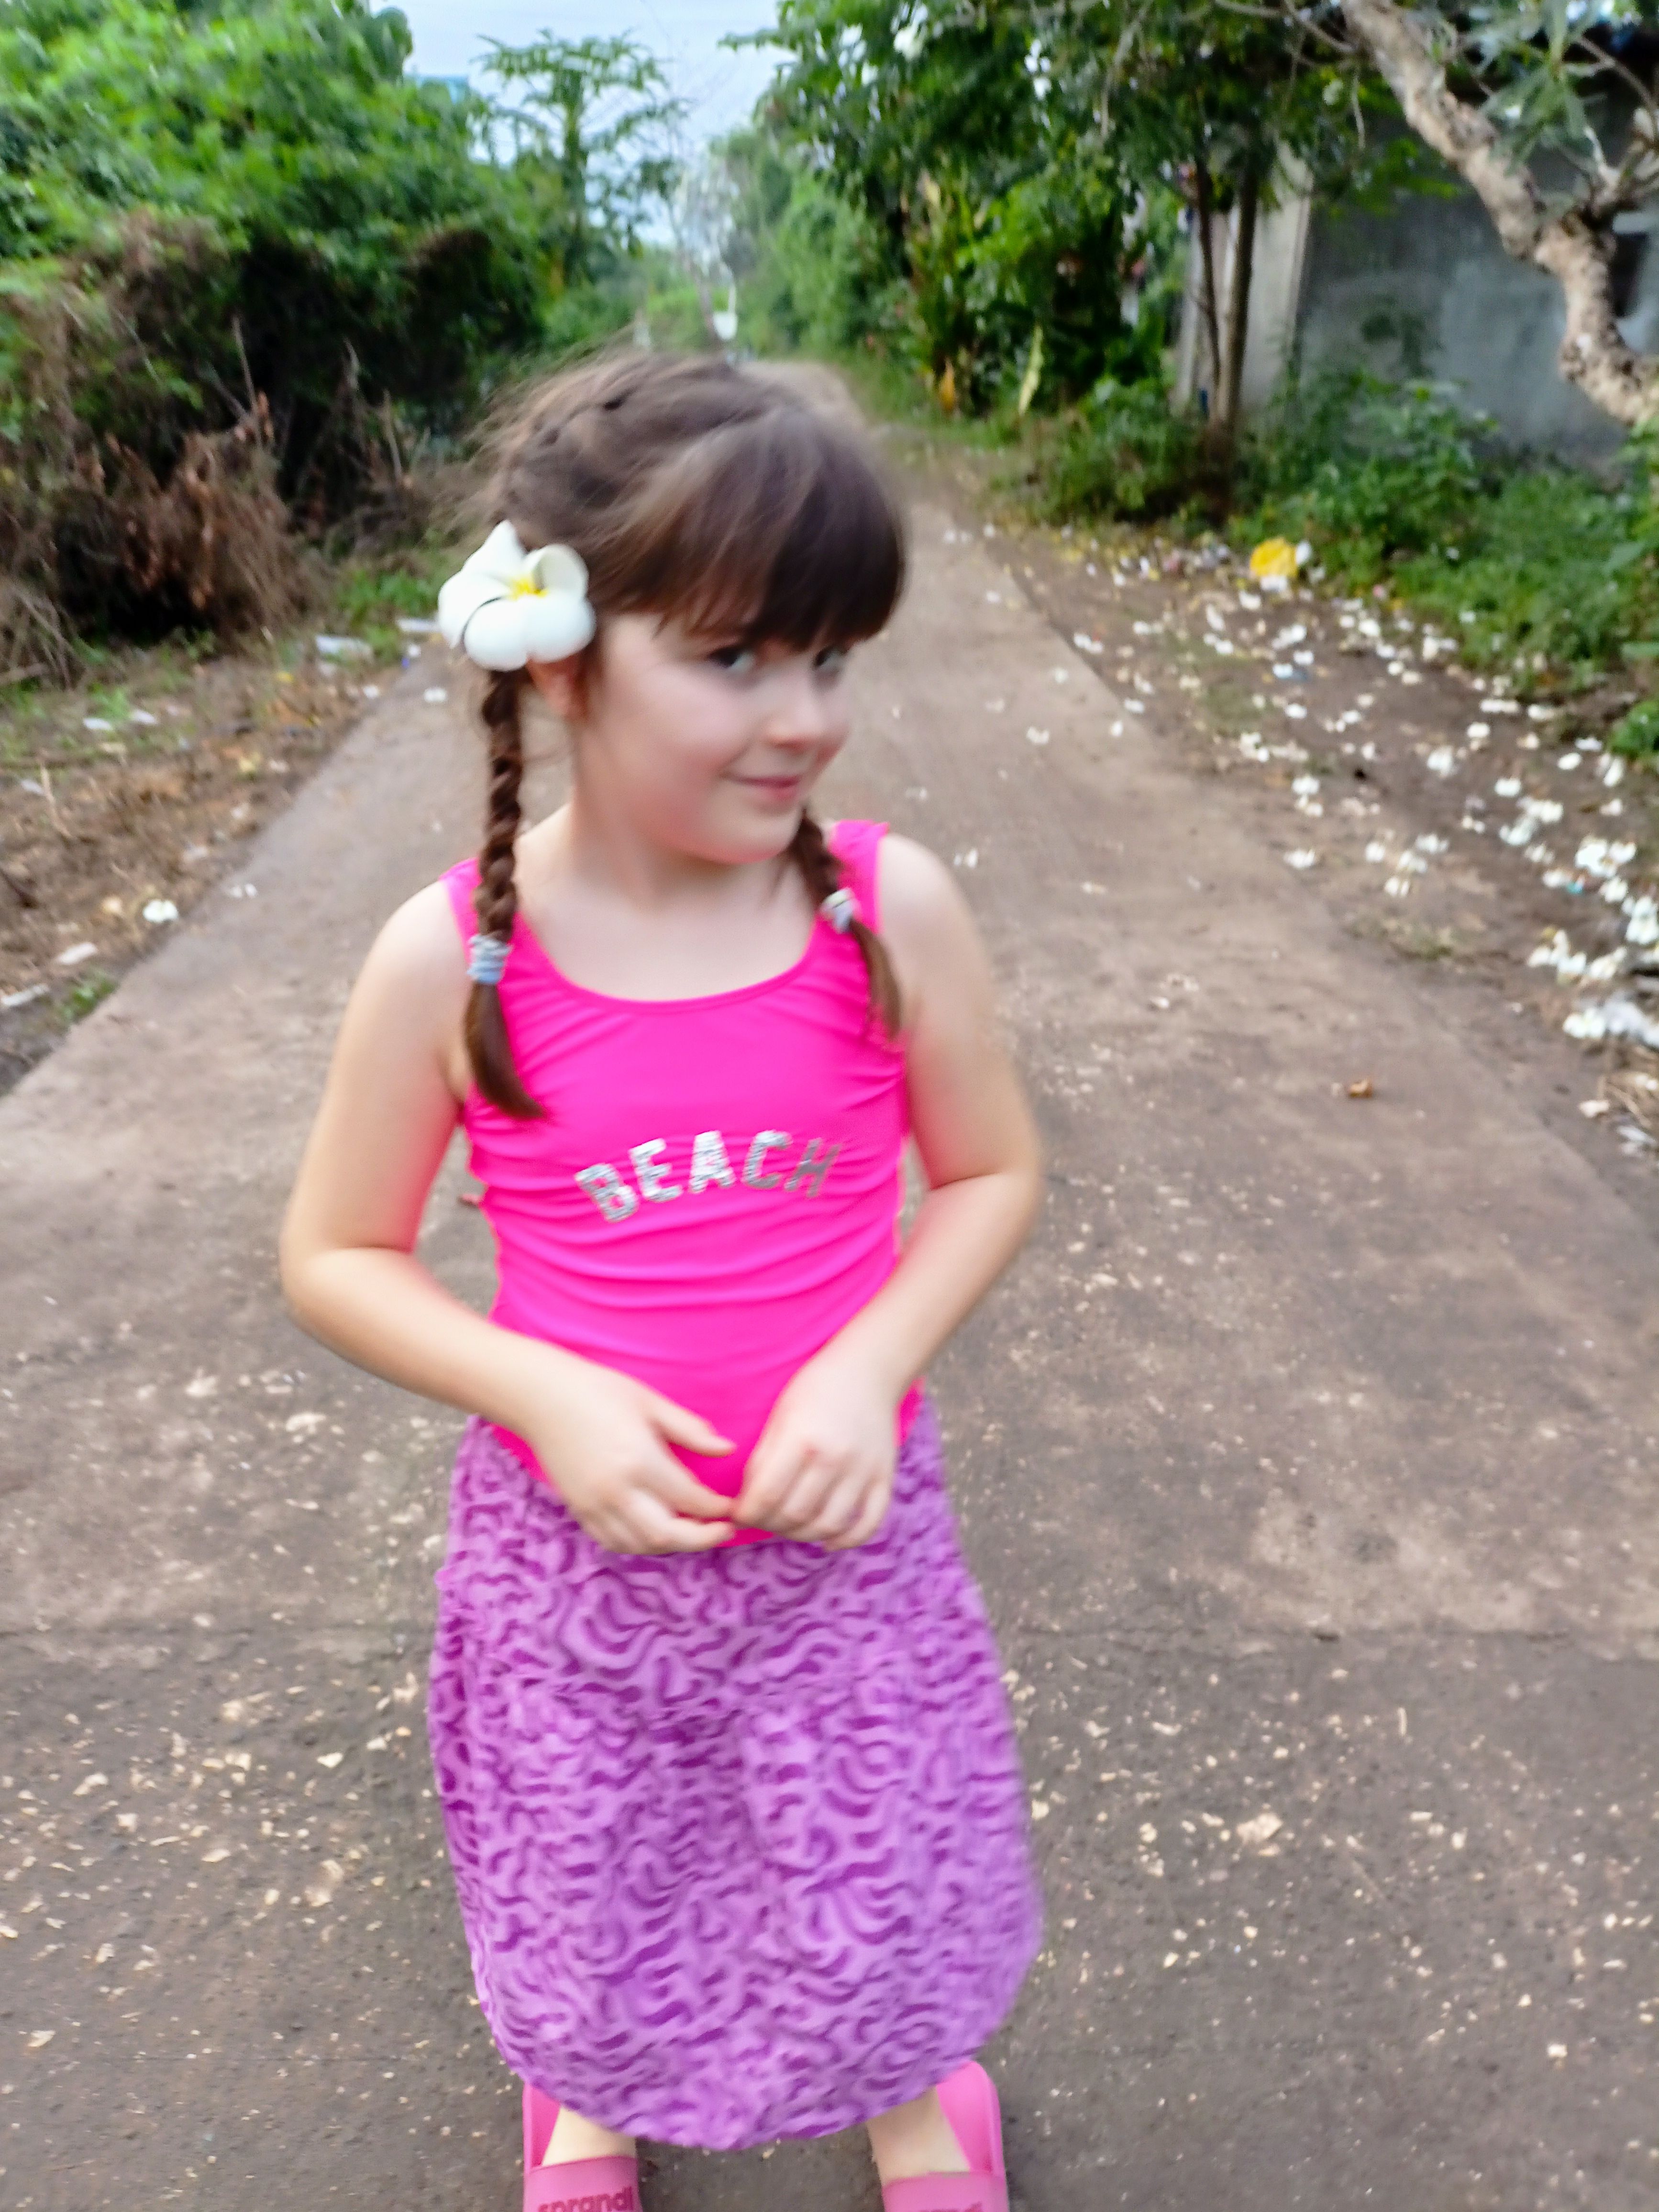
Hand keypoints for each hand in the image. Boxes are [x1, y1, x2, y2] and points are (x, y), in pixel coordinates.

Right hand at [517, 1355, 736, 1554]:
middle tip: (725, 1530)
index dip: (716, 1508)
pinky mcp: (578, 1509)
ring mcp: (594, 1504)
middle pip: (668, 1534)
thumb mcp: (650, 1402)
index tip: (731, 1505)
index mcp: (639, 1460)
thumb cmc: (598, 1390)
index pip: (689, 1499)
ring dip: (673, 1544)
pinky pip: (613, 1542)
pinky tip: (656, 1533)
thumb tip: (727, 1448)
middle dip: (703, 1538)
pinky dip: (639, 1544)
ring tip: (694, 1532)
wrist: (541, 1397)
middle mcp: (617, 1490)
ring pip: (641, 1544)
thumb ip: (690, 1430)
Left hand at [735, 1348, 899, 1548]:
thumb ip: (763, 1460)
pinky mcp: (884, 1478)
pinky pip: (868, 1524)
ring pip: (828, 1526)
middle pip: (795, 1515)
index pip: (766, 1496)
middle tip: (760, 1519)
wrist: (867, 1370)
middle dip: (769, 1525)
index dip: (746, 1514)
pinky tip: (826, 1541)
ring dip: (801, 1535)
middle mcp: (835, 1459)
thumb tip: (747, 1502)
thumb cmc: (815, 1390)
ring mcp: (863, 1471)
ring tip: (788, 1526)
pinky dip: (846, 1540)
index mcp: (802, 1440)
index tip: (737, 1515)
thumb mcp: (780, 1416)